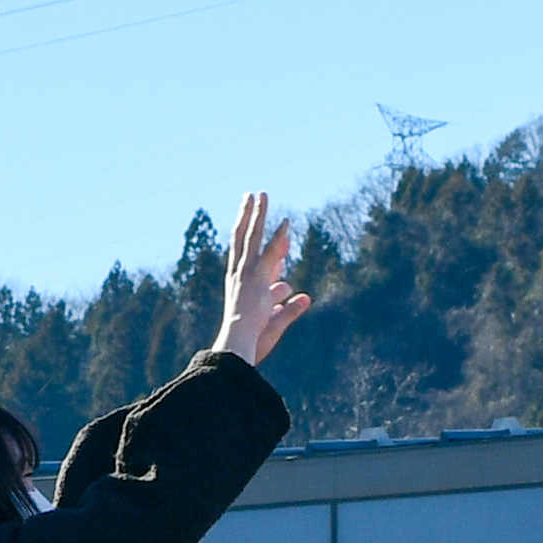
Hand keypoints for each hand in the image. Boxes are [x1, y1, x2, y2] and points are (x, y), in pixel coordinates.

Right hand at [212, 187, 315, 367]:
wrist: (237, 349)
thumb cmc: (250, 344)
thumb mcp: (274, 322)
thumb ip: (289, 307)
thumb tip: (305, 297)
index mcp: (238, 287)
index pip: (246, 257)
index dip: (259, 242)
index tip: (279, 233)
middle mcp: (238, 276)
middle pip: (240, 239)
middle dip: (246, 217)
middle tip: (249, 196)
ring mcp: (246, 275)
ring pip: (252, 238)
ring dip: (258, 215)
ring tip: (261, 193)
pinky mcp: (256, 279)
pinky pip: (269, 254)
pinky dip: (278, 238)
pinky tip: (286, 223)